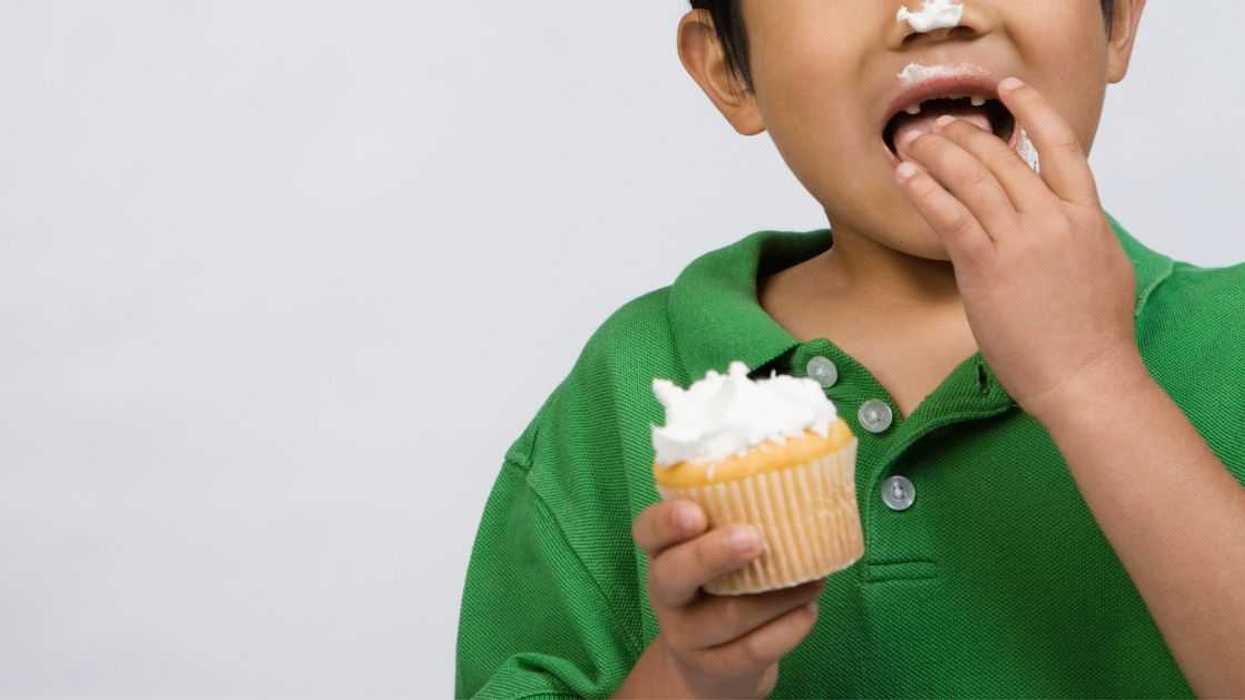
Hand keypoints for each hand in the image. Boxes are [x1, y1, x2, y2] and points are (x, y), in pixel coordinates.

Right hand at [628, 499, 824, 698]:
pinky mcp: (715, 666)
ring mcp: (686, 634)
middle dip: (713, 555)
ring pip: (727, 615)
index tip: (695, 513)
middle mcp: (666, 592)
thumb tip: (801, 479)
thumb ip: (736, 519)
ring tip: (814, 577)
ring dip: (777, 595)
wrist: (711, 661)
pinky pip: (753, 650)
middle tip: (755, 539)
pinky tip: (808, 610)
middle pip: (674, 574)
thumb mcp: (715, 549)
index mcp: (662, 552)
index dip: (666, 521)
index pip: (648, 530)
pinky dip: (788, 628)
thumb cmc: (723, 584)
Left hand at [892, 77, 1145, 424]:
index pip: (1061, 145)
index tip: (1009, 89)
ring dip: (937, 153)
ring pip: (973, 178)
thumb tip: (1066, 217)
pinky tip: (905, 176)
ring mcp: (1020, 242)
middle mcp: (1053, 219)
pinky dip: (924, 191)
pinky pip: (949, 216)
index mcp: (1086, 217)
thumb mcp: (1104, 267)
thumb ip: (1081, 233)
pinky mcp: (986, 268)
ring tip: (912, 140)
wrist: (1085, 377)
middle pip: (1004, 157)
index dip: (1032, 110)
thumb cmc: (1094, 336)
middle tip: (937, 123)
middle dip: (965, 134)